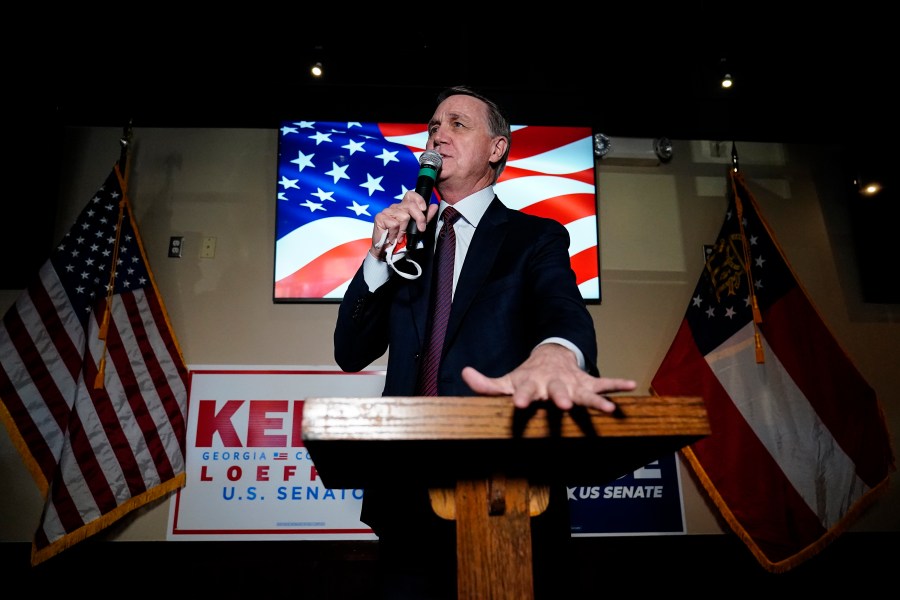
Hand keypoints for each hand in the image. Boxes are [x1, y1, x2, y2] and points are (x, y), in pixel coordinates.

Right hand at [369, 191, 438, 259]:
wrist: (386, 252)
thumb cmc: (400, 241)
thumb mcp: (416, 230)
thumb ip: (425, 218)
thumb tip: (434, 206)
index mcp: (403, 208)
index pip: (410, 195)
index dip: (418, 199)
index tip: (424, 209)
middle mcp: (395, 207)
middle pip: (410, 205)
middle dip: (419, 218)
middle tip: (421, 229)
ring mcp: (387, 211)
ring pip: (404, 216)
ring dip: (404, 230)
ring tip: (400, 236)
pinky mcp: (380, 218)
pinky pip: (394, 224)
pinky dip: (395, 233)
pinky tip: (393, 237)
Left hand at [461, 344, 636, 411]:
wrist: (551, 356)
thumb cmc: (527, 376)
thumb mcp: (506, 380)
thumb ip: (486, 384)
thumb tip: (464, 373)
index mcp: (532, 384)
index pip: (525, 392)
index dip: (523, 398)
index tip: (521, 406)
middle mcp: (553, 384)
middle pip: (558, 392)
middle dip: (561, 398)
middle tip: (565, 407)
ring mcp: (572, 383)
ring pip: (584, 392)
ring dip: (595, 399)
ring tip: (608, 409)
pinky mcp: (587, 382)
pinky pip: (604, 383)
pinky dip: (617, 384)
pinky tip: (631, 385)